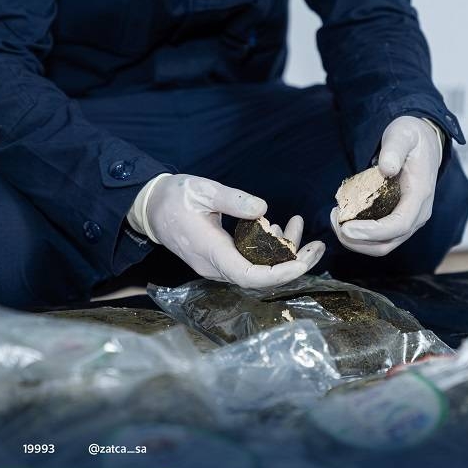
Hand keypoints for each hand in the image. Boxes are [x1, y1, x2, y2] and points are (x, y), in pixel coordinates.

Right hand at [145, 174, 324, 287]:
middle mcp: (213, 265)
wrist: (149, 208)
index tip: (302, 262)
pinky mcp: (219, 259)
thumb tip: (263, 209)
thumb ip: (232, 199)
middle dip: (292, 263)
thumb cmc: (173, 196)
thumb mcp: (202, 189)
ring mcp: (216, 265)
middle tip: (317, 246)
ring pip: (257, 269)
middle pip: (259, 277)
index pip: (249, 276)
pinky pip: (249, 262)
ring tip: (295, 225)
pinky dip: (268, 249)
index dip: (279, 274)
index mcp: (209, 250)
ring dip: (281, 253)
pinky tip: (276, 229)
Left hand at [330, 116, 442, 256]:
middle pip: (387, 243)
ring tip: (335, 219)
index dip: (372, 232)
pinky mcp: (398, 221)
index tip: (346, 227)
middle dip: (357, 241)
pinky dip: (359, 235)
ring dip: (355, 241)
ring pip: (381, 245)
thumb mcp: (403, 134)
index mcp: (420, 195)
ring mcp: (409, 220)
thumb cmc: (412, 138)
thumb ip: (394, 149)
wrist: (426, 144)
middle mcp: (417, 214)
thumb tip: (387, 168)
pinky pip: (378, 238)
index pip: (399, 225)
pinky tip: (343, 218)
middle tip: (334, 222)